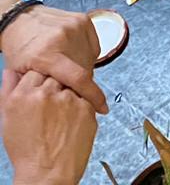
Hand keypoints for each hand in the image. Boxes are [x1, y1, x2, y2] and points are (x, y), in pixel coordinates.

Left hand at [0, 4, 104, 114]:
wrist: (19, 20)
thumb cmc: (19, 48)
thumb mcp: (22, 74)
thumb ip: (45, 89)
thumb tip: (72, 100)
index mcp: (45, 54)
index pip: (78, 78)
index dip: (93, 96)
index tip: (102, 108)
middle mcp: (63, 37)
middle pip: (85, 69)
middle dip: (79, 81)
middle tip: (66, 83)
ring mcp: (75, 26)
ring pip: (90, 58)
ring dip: (82, 66)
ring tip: (66, 66)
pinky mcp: (83, 20)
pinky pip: (93, 45)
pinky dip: (86, 53)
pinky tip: (72, 53)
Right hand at [1, 70, 97, 184]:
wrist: (47, 173)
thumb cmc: (27, 150)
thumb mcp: (8, 119)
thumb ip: (9, 90)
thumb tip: (11, 70)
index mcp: (22, 95)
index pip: (36, 71)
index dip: (40, 81)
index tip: (41, 91)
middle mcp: (45, 93)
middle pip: (55, 75)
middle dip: (55, 86)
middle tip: (53, 107)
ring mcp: (67, 99)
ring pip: (72, 84)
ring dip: (68, 95)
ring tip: (61, 117)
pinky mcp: (86, 106)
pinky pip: (86, 97)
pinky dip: (80, 106)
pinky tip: (71, 122)